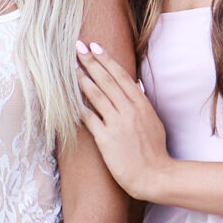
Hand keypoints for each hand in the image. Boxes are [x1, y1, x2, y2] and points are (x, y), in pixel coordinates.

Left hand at [75, 38, 172, 201]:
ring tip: (70, 68)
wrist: (155, 175)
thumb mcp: (153, 122)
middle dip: (91, 62)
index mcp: (141, 104)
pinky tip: (67, 99)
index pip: (121, 76)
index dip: (106, 60)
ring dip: (82, 80)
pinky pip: (89, 119)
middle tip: (77, 47)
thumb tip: (137, 85)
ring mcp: (117, 124)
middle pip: (107, 81)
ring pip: (97, 96)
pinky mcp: (106, 139)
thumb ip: (143, 103)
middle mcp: (129, 110)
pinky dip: (78, 108)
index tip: (95, 46)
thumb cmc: (154, 151)